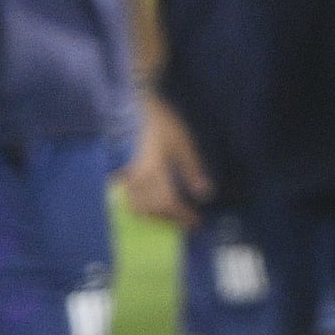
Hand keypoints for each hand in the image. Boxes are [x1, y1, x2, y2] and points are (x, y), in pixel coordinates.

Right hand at [121, 91, 215, 227]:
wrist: (149, 111)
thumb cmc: (169, 126)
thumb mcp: (186, 146)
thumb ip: (194, 170)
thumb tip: (205, 194)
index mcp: (154, 170)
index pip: (168, 201)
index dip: (183, 215)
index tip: (196, 223)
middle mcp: (139, 176)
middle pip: (151, 207)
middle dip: (170, 218)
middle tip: (188, 222)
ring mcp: (132, 175)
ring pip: (138, 205)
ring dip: (155, 215)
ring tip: (173, 215)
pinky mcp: (130, 172)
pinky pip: (131, 196)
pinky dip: (141, 206)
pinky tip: (151, 207)